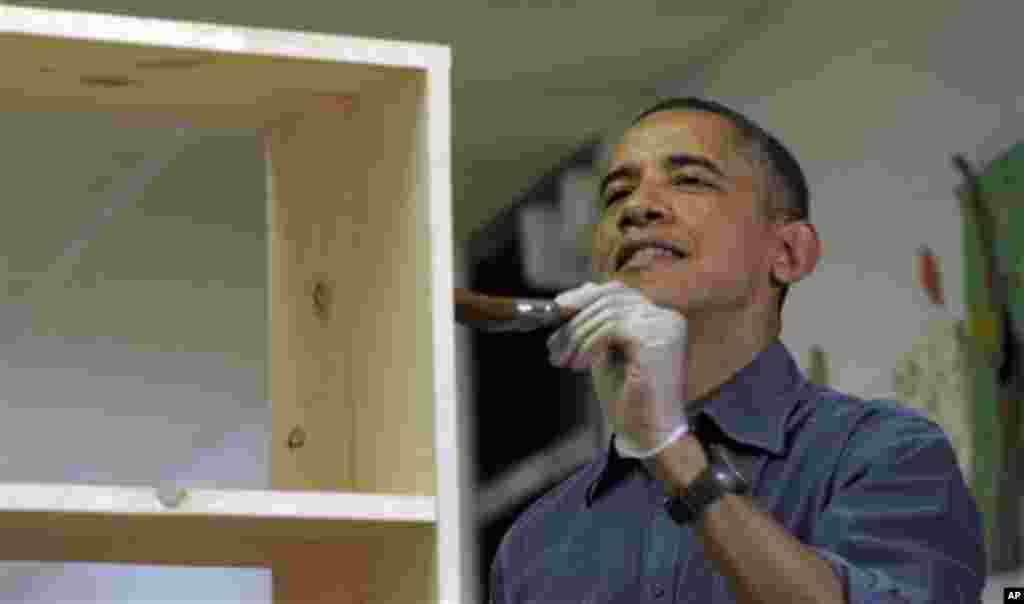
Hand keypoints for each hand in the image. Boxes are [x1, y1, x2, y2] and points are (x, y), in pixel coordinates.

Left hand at [547, 281, 688, 457]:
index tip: (558, 308)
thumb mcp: (607, 354)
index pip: (619, 293)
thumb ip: (598, 326)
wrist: (648, 436)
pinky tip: (579, 364)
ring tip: (563, 359)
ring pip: (607, 313)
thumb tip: (576, 294)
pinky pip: (611, 328)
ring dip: (577, 335)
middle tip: (553, 344)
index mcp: (660, 320)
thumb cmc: (629, 401)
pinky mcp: (655, 340)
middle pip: (611, 299)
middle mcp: (667, 319)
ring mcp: (664, 327)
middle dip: (575, 320)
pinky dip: (589, 344)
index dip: (585, 297)